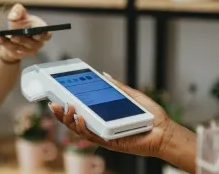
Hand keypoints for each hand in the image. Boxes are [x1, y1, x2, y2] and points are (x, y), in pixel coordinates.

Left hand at [0, 4, 50, 62]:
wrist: (11, 35)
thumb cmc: (20, 23)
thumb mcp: (19, 15)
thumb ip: (18, 11)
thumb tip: (14, 16)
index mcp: (42, 30)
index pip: (46, 35)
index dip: (42, 35)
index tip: (35, 34)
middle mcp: (38, 42)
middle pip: (33, 43)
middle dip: (23, 39)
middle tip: (14, 36)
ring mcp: (29, 50)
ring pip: (22, 47)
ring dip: (12, 42)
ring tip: (2, 36)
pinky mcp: (20, 54)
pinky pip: (12, 49)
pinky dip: (4, 43)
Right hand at [49, 74, 171, 157]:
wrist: (164, 130)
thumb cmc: (151, 116)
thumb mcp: (132, 95)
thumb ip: (117, 86)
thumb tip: (104, 75)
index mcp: (103, 116)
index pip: (81, 111)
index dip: (67, 105)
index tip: (57, 95)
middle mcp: (101, 126)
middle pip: (75, 122)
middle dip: (61, 114)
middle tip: (53, 103)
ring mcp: (104, 135)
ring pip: (79, 130)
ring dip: (69, 120)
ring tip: (66, 107)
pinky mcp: (110, 143)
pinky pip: (92, 137)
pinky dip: (84, 127)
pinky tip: (81, 117)